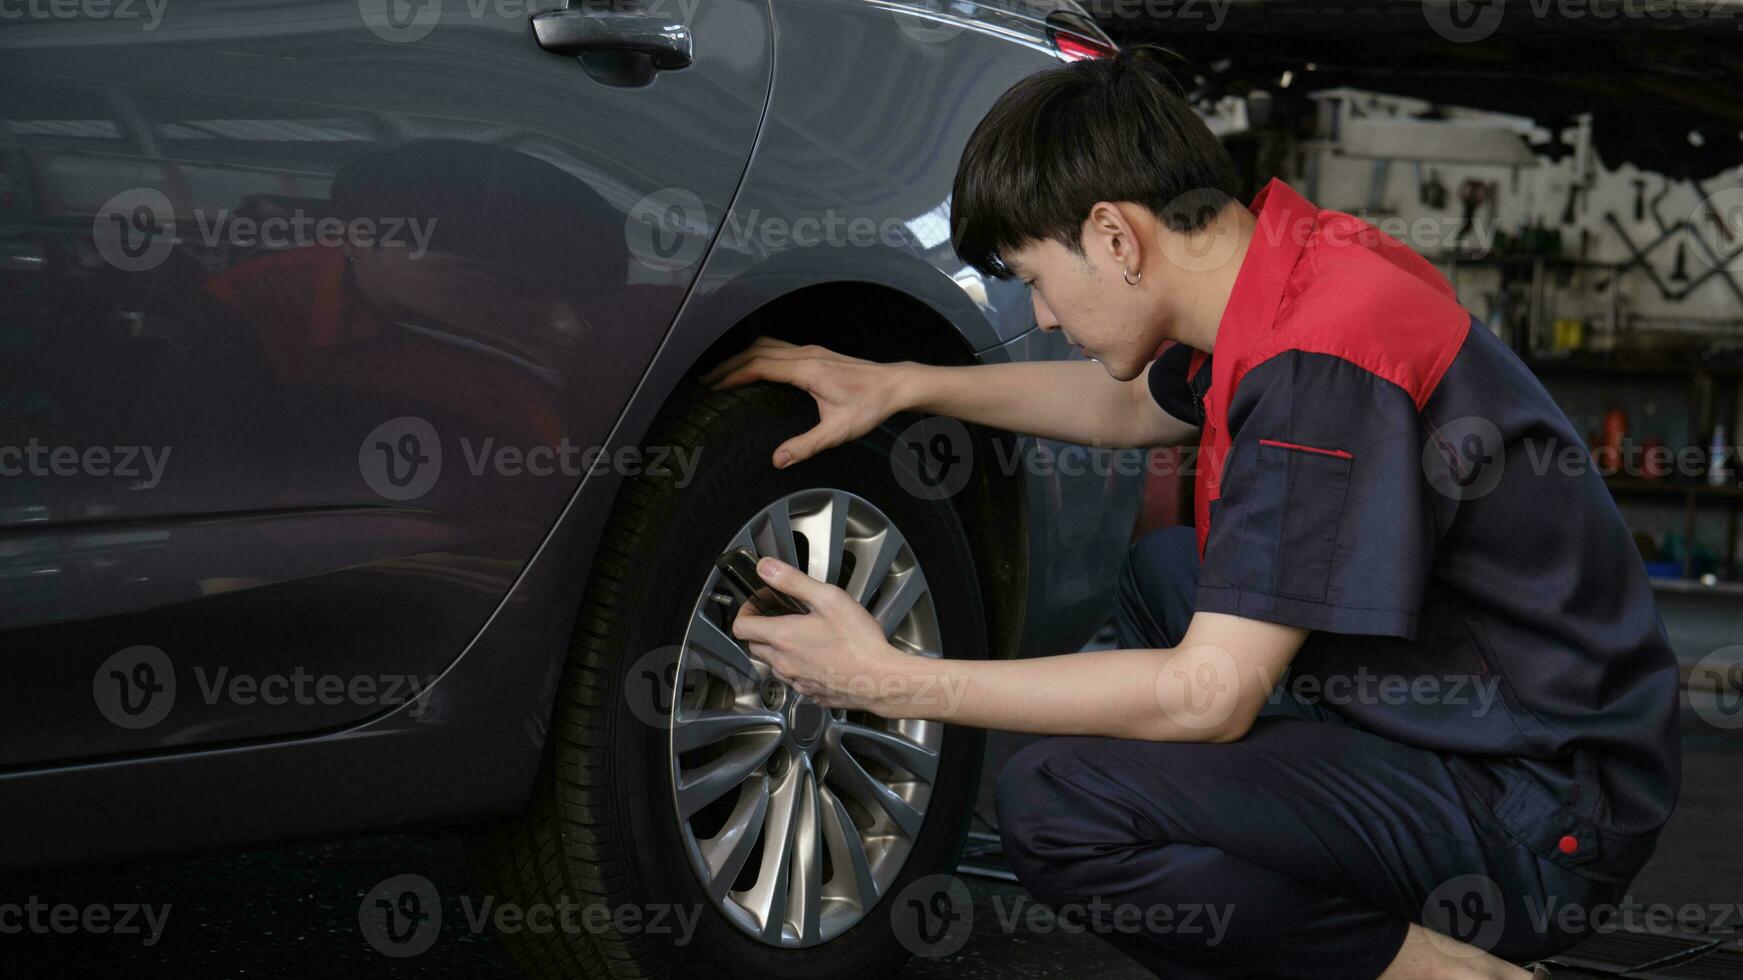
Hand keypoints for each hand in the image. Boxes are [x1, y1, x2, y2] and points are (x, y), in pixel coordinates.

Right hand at [701, 337, 911, 468]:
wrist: (895, 385)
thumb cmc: (870, 406)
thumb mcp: (838, 432)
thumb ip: (806, 445)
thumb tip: (778, 460)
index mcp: (807, 370)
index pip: (759, 367)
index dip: (733, 376)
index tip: (713, 387)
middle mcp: (806, 354)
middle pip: (756, 352)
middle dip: (729, 365)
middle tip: (707, 380)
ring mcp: (811, 350)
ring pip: (766, 345)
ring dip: (742, 356)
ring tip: (723, 372)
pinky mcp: (816, 352)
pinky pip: (778, 347)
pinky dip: (758, 354)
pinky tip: (753, 366)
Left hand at [729, 556, 902, 711]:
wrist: (881, 679)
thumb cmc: (859, 642)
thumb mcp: (828, 598)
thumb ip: (793, 581)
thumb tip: (766, 568)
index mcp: (783, 637)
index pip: (741, 626)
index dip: (746, 610)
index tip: (760, 602)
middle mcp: (784, 663)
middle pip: (755, 645)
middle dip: (762, 627)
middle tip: (780, 614)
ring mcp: (798, 681)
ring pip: (774, 664)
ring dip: (779, 648)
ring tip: (803, 633)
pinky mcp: (812, 693)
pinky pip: (795, 678)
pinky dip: (798, 665)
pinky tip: (819, 655)